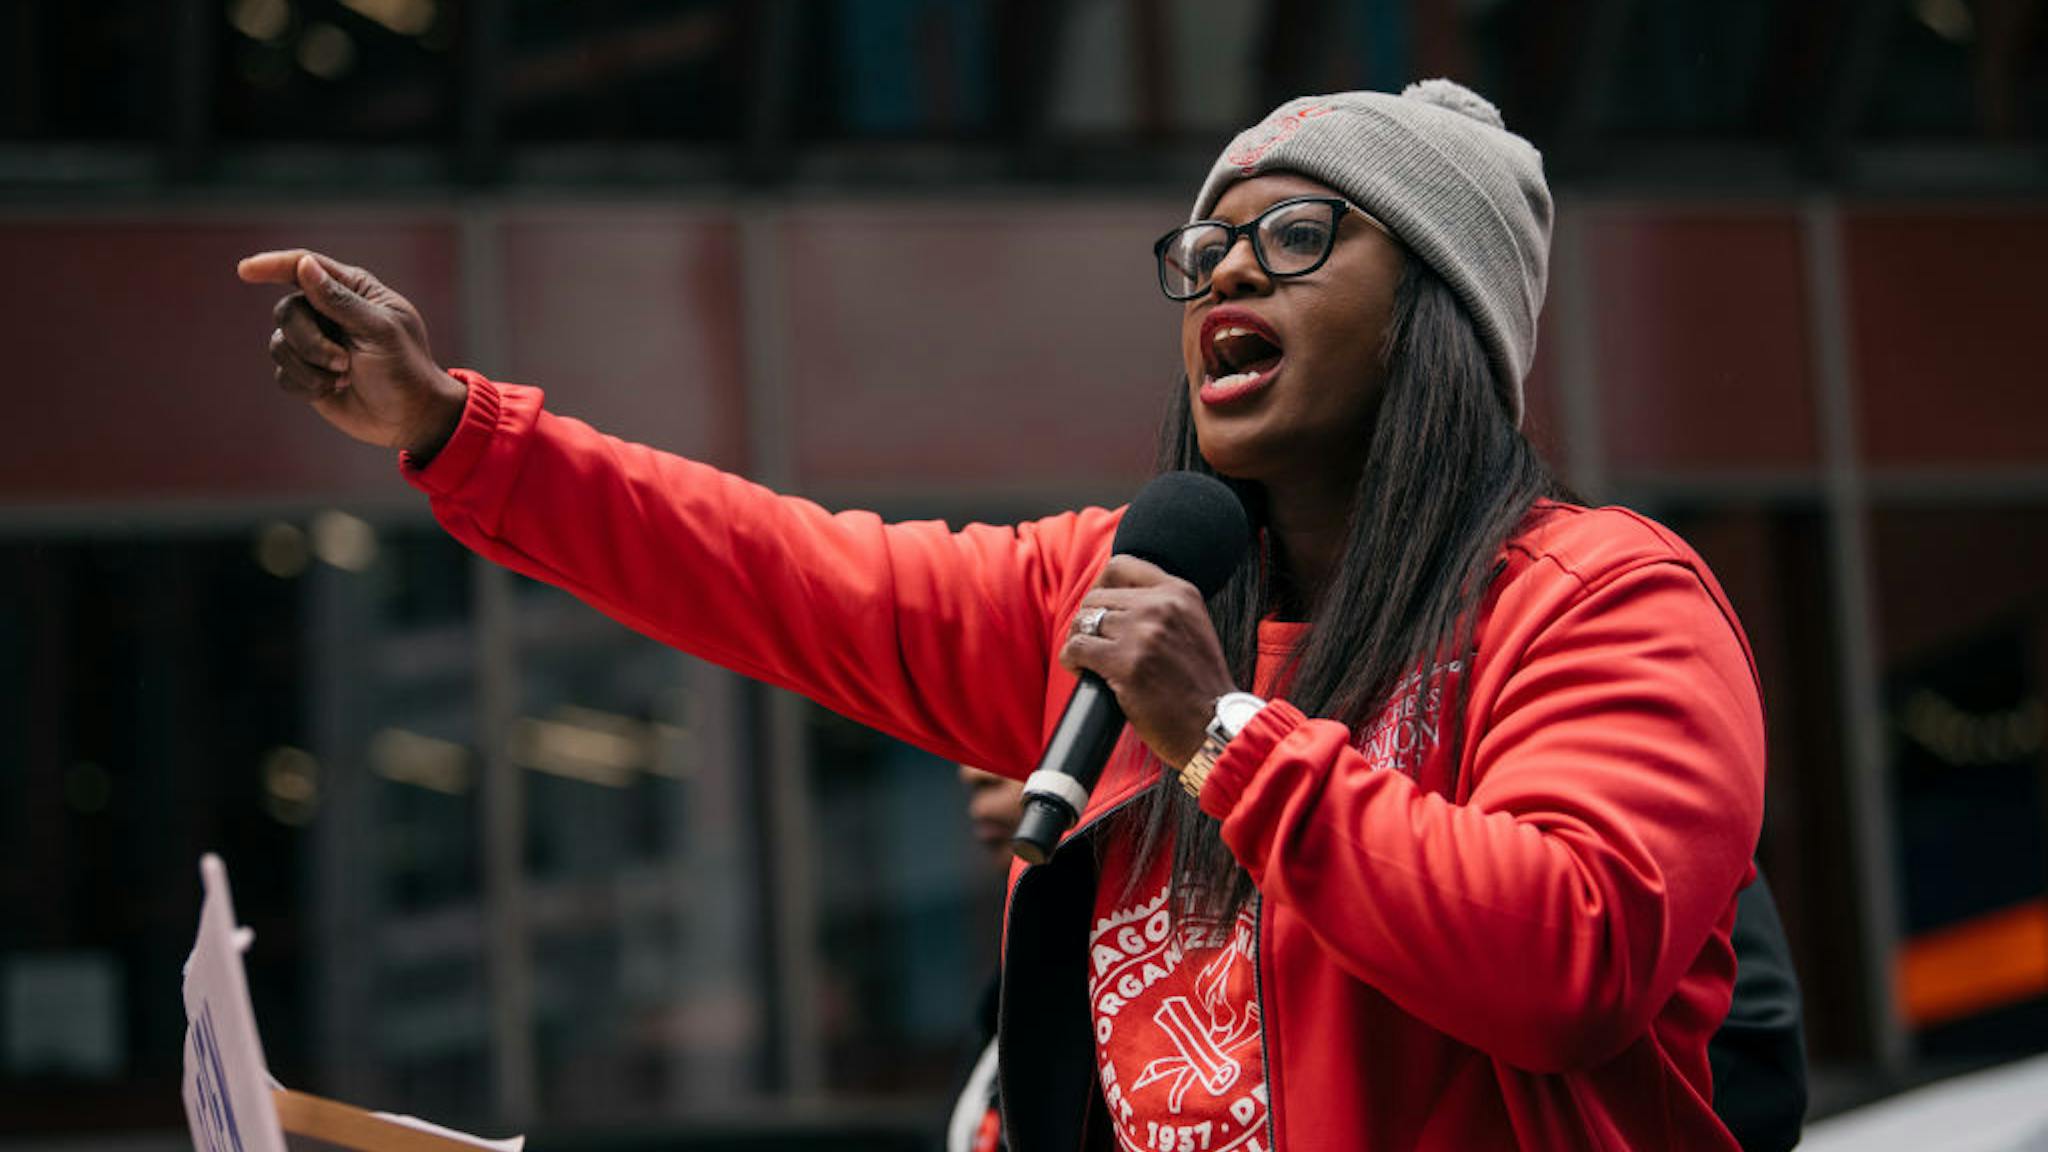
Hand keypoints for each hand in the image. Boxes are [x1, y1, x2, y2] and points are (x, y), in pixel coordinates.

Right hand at [237, 250, 467, 457]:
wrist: (411, 418)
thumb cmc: (405, 369)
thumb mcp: (380, 331)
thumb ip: (340, 301)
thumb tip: (305, 266)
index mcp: (353, 291)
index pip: (305, 267)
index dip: (272, 265)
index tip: (245, 271)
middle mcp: (329, 311)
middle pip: (288, 310)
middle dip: (309, 341)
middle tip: (343, 363)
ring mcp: (316, 342)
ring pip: (280, 343)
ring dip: (310, 367)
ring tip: (344, 377)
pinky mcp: (307, 372)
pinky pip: (283, 373)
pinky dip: (306, 384)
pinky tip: (333, 390)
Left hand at [1059, 556, 1236, 768]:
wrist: (1213, 725)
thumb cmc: (1199, 687)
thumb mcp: (1193, 628)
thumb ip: (1162, 608)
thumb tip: (1112, 599)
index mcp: (1180, 593)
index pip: (1122, 565)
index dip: (1101, 585)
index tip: (1099, 607)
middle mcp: (1162, 607)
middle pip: (1097, 597)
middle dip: (1087, 621)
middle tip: (1091, 644)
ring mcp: (1143, 634)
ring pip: (1084, 621)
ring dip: (1078, 641)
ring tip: (1087, 660)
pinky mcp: (1126, 664)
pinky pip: (1076, 648)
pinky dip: (1071, 660)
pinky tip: (1082, 671)